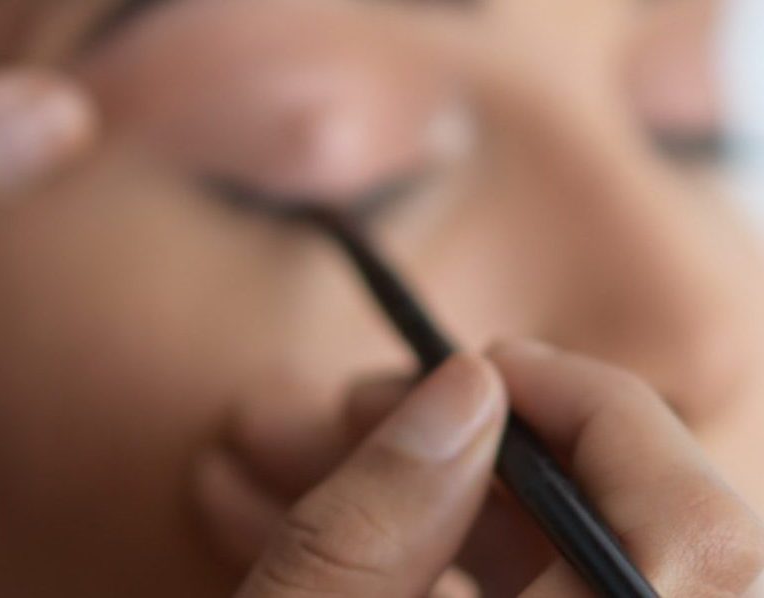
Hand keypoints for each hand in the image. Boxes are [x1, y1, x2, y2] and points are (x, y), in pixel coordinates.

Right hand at [195, 341, 763, 595]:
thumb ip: (374, 533)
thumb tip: (459, 393)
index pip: (697, 531)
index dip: (596, 416)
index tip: (485, 364)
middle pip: (613, 528)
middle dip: (471, 450)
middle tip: (356, 409)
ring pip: (542, 566)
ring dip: (412, 500)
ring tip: (279, 455)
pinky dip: (404, 560)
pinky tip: (291, 516)